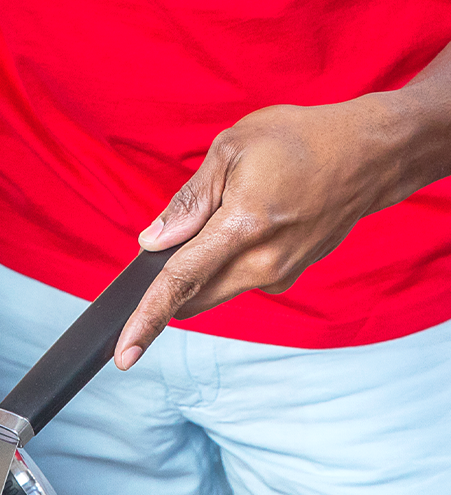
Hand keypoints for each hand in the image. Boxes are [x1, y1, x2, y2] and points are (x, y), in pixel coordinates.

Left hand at [113, 95, 429, 369]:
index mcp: (244, 227)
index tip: (123, 355)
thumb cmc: (301, 140)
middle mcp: (264, 262)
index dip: (146, 320)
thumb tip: (152, 242)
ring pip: (213, 291)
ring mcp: (280, 274)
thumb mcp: (232, 149)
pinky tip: (243, 223)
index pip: (181, 282)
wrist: (371, 154)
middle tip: (162, 249)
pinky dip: (222, 264)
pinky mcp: (288, 276)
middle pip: (192, 298)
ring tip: (219, 215)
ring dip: (197, 271)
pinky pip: (237, 279)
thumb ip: (188, 201)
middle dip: (166, 288)